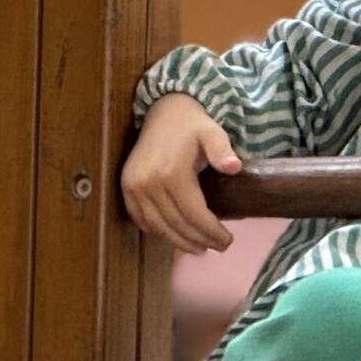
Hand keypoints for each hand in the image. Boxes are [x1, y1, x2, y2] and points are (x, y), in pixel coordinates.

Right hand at [121, 93, 241, 252]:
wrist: (163, 111)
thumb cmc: (192, 125)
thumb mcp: (212, 132)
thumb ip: (222, 150)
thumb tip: (234, 167)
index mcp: (171, 173)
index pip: (194, 215)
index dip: (212, 232)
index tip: (227, 241)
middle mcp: (149, 183)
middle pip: (177, 225)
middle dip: (199, 240)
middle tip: (217, 247)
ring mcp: (134, 187)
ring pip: (158, 227)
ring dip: (179, 242)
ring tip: (199, 248)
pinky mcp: (126, 187)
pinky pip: (141, 219)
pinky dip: (158, 232)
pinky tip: (174, 237)